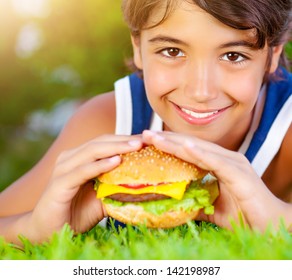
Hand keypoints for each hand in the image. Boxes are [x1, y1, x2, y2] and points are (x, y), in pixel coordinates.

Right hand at [29, 134, 142, 241]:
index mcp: (80, 158)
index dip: (126, 140)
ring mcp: (63, 169)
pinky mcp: (60, 184)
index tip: (148, 140)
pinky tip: (116, 161)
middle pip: (101, 142)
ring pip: (92, 152)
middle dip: (124, 140)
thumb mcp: (101, 197)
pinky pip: (82, 171)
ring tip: (136, 145)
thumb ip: (116, 187)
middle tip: (146, 139)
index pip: (106, 143)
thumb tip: (142, 184)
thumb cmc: (76, 212)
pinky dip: (100, 165)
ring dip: (116, 147)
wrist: (49, 230)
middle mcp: (70, 158)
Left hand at [142, 130, 286, 230]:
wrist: (270, 225)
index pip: (189, 150)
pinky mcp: (239, 173)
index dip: (169, 145)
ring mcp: (233, 163)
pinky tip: (183, 146)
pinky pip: (215, 161)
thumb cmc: (244, 214)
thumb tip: (175, 204)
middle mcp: (225, 158)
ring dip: (175, 142)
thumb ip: (196, 202)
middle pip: (190, 145)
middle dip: (166, 139)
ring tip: (154, 137)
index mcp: (219, 163)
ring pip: (199, 149)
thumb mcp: (212, 208)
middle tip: (144, 134)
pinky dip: (199, 153)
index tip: (149, 142)